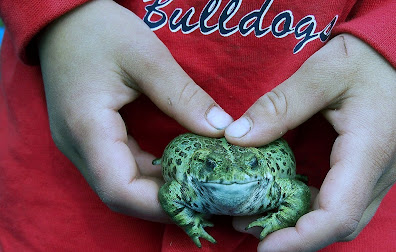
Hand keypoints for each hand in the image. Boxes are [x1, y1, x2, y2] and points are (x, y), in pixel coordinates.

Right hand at [38, 0, 231, 221]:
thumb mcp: (147, 58)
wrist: (64, 20)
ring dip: (158, 188)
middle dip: (164, 201)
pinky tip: (174, 164)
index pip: (120, 190)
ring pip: (121, 183)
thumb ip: (184, 97)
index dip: (159, 205)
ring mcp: (81, 144)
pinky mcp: (89, 138)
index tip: (199, 201)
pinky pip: (119, 167)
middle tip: (205, 195)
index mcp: (87, 129)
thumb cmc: (99, 30)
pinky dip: (148, 172)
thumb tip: (221, 130)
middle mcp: (78, 146)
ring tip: (196, 183)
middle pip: (121, 193)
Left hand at [228, 34, 395, 250]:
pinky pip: (343, 201)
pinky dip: (312, 209)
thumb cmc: (366, 60)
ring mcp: (377, 173)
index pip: (338, 214)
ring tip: (259, 216)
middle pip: (339, 225)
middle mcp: (379, 171)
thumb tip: (237, 137)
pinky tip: (284, 198)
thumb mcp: (322, 74)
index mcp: (368, 151)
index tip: (264, 247)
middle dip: (295, 238)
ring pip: (341, 218)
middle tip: (249, 227)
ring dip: (302, 226)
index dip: (300, 239)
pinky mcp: (369, 169)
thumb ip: (280, 105)